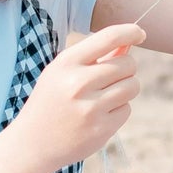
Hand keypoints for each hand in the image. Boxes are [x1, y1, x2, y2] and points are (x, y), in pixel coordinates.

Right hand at [10, 23, 145, 171]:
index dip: (130, 32)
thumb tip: (128, 43)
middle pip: (128, 64)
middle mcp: (79, 83)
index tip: (140, 33)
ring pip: (132, 86)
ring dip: (126, 87)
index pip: (109, 37)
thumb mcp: (62, 71)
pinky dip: (119, 109)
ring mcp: (91, 108)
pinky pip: (127, 109)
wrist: (33, 141)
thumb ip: (93, 56)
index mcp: (67, 63)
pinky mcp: (101, 129)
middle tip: (113, 75)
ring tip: (106, 94)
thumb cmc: (51, 99)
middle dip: (127, 67)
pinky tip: (99, 114)